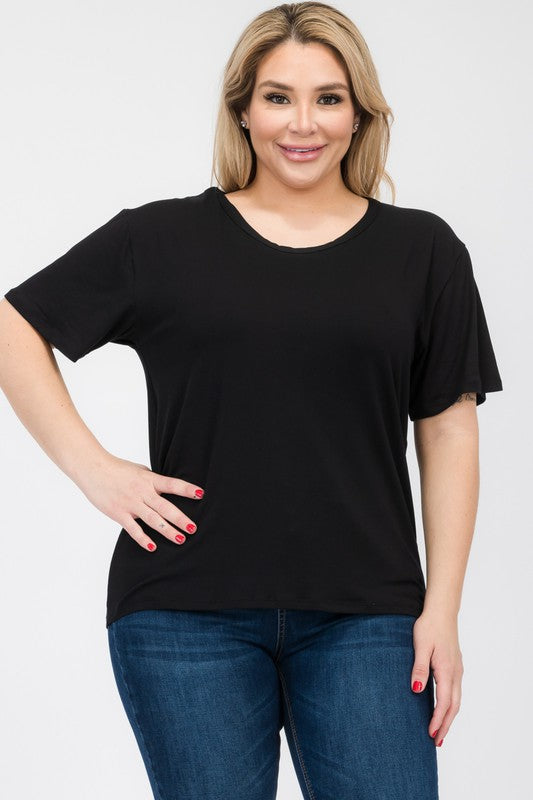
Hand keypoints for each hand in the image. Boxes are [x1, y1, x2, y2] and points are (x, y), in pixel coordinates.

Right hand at [78, 453, 203, 550]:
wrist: (93, 469)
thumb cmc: (117, 468)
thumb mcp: (139, 470)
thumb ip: (153, 481)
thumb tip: (166, 489)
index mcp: (149, 480)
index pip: (172, 484)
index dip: (187, 489)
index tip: (201, 494)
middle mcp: (142, 492)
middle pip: (166, 507)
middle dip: (181, 519)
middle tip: (193, 528)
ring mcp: (131, 504)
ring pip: (153, 520)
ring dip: (168, 530)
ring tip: (181, 539)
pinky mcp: (119, 514)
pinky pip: (133, 529)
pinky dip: (143, 539)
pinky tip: (152, 547)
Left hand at [410, 611, 463, 746]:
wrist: (441, 612)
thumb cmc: (429, 627)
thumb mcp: (420, 646)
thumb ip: (419, 668)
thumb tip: (417, 690)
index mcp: (446, 670)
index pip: (444, 703)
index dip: (437, 720)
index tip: (430, 734)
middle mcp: (455, 673)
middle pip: (454, 706)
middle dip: (446, 725)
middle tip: (437, 742)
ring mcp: (457, 670)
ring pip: (456, 700)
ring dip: (449, 717)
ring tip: (440, 731)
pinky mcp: (455, 666)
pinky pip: (456, 691)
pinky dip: (451, 705)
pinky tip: (443, 708)